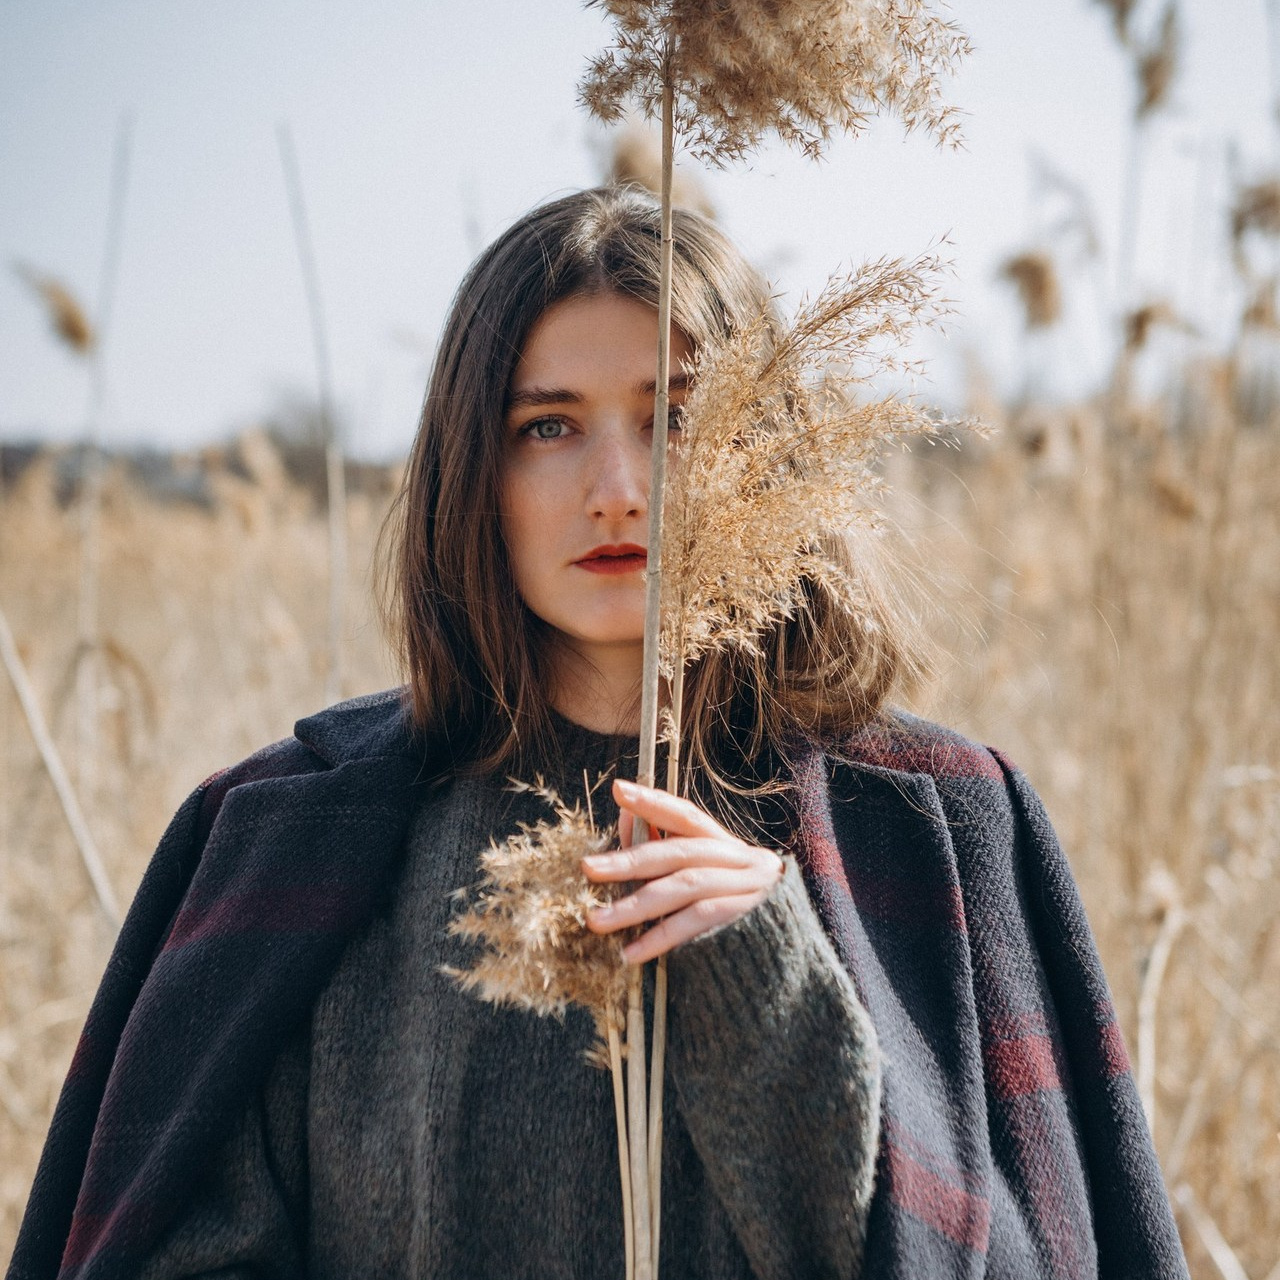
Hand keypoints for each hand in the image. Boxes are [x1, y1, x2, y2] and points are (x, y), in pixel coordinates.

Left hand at [581, 778, 785, 964]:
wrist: (790, 946)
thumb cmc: (735, 906)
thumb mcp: (705, 873)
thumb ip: (666, 847)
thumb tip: (624, 816)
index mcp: (725, 844)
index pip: (687, 816)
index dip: (654, 802)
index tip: (620, 789)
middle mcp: (738, 859)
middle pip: (679, 852)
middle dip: (630, 859)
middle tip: (588, 867)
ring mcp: (745, 888)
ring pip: (684, 887)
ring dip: (635, 905)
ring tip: (596, 921)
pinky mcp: (744, 919)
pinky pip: (697, 924)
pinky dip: (660, 938)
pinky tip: (630, 953)